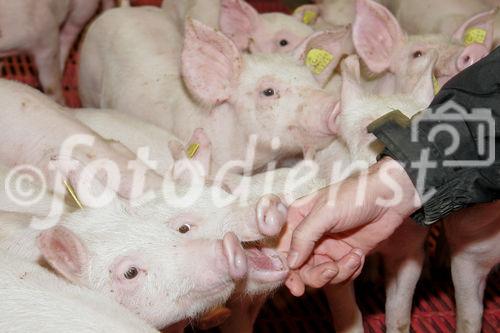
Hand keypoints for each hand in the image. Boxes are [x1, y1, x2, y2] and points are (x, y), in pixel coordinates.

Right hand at [283, 158, 420, 294]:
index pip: (283, 250)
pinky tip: (358, 255)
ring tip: (352, 257)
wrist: (391, 199)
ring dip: (338, 272)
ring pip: (321, 275)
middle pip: (301, 269)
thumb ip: (304, 236)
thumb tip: (290, 262)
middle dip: (316, 274)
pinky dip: (350, 270)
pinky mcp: (344, 255)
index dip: (287, 270)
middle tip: (331, 271)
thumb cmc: (355, 197)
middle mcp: (309, 236)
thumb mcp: (325, 213)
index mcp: (297, 220)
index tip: (295, 286)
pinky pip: (340, 275)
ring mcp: (327, 247)